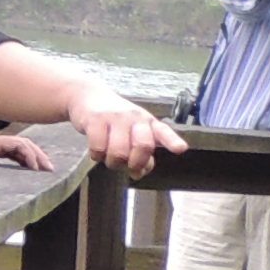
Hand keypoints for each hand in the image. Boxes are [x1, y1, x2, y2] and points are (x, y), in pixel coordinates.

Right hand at [64, 87, 184, 170]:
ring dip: (113, 163)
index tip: (180, 149)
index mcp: (148, 122)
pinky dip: (97, 156)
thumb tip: (140, 172)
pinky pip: (98, 148)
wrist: (89, 97)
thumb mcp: (134, 132)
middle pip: (143, 146)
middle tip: (129, 168)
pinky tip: (98, 151)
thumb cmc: (116, 121)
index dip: (172, 141)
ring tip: (110, 158)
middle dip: (136, 163)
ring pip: (119, 153)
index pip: (163, 132)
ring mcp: (115, 117)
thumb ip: (143, 153)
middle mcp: (135, 117)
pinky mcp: (96, 119)